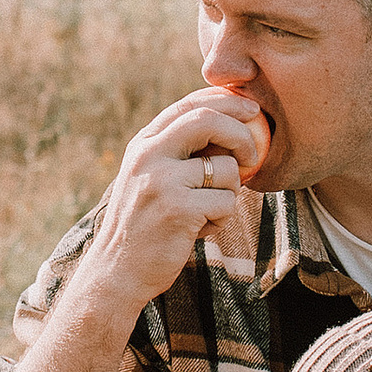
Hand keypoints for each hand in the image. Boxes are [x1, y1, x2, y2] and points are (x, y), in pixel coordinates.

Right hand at [73, 90, 272, 325]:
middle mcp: (148, 156)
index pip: (189, 105)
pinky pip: (226, 202)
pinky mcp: (178, 210)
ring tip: (207, 212)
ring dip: (230, 192)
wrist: (118, 271)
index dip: (226, 101)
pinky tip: (199, 230)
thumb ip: (179, 151)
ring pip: (226, 170)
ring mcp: (162, 182)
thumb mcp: (151, 178)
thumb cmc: (144, 224)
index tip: (251, 108)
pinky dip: (222, 218)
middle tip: (253, 155)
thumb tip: (233, 124)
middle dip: (241, 134)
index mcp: (143, 144)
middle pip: (208, 121)